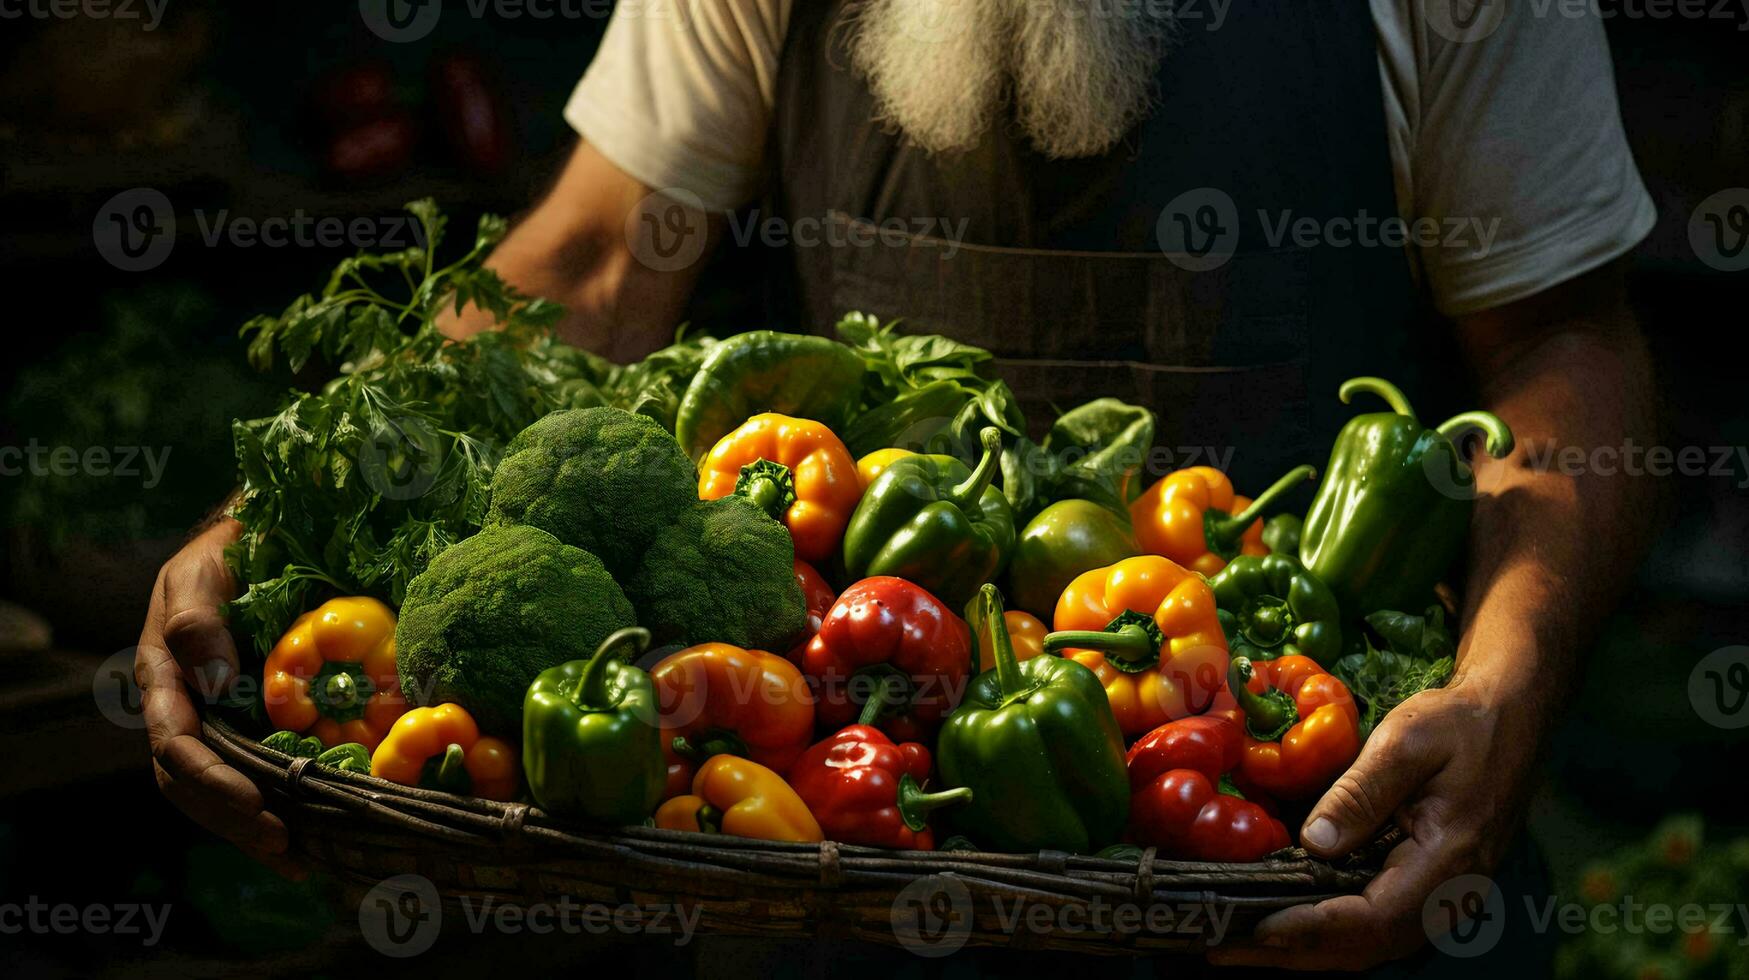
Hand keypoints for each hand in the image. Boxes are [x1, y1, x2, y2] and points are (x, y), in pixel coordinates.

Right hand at [135, 518, 303, 878]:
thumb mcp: (201, 573)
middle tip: (285, 845)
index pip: (176, 748)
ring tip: (300, 859)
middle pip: (194, 785)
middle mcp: (187, 709)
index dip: (211, 782)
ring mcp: (219, 719)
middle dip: (234, 819)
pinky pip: (258, 773)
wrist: (254, 541)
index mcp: (164, 680)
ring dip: (254, 829)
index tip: (253, 804)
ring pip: (222, 791)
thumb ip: (197, 621)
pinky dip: (279, 808)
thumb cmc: (223, 554)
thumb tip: (213, 682)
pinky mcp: (254, 721)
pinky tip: (310, 838)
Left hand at [1207, 672, 1539, 970]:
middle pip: (1366, 945)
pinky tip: (1286, 921)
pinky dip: (1330, 931)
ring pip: (1370, 943)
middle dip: (1294, 953)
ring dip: (1307, 949)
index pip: (1373, 917)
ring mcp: (1442, 896)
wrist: (1508, 715)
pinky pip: (1377, 924)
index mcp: (1448, 859)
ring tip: (1242, 943)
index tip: (1257, 929)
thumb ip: (1361, 793)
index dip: (1312, 929)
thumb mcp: (1407, 741)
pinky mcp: (1429, 887)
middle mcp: (1449, 893)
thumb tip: (1313, 841)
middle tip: (1224, 947)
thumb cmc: (1459, 722)